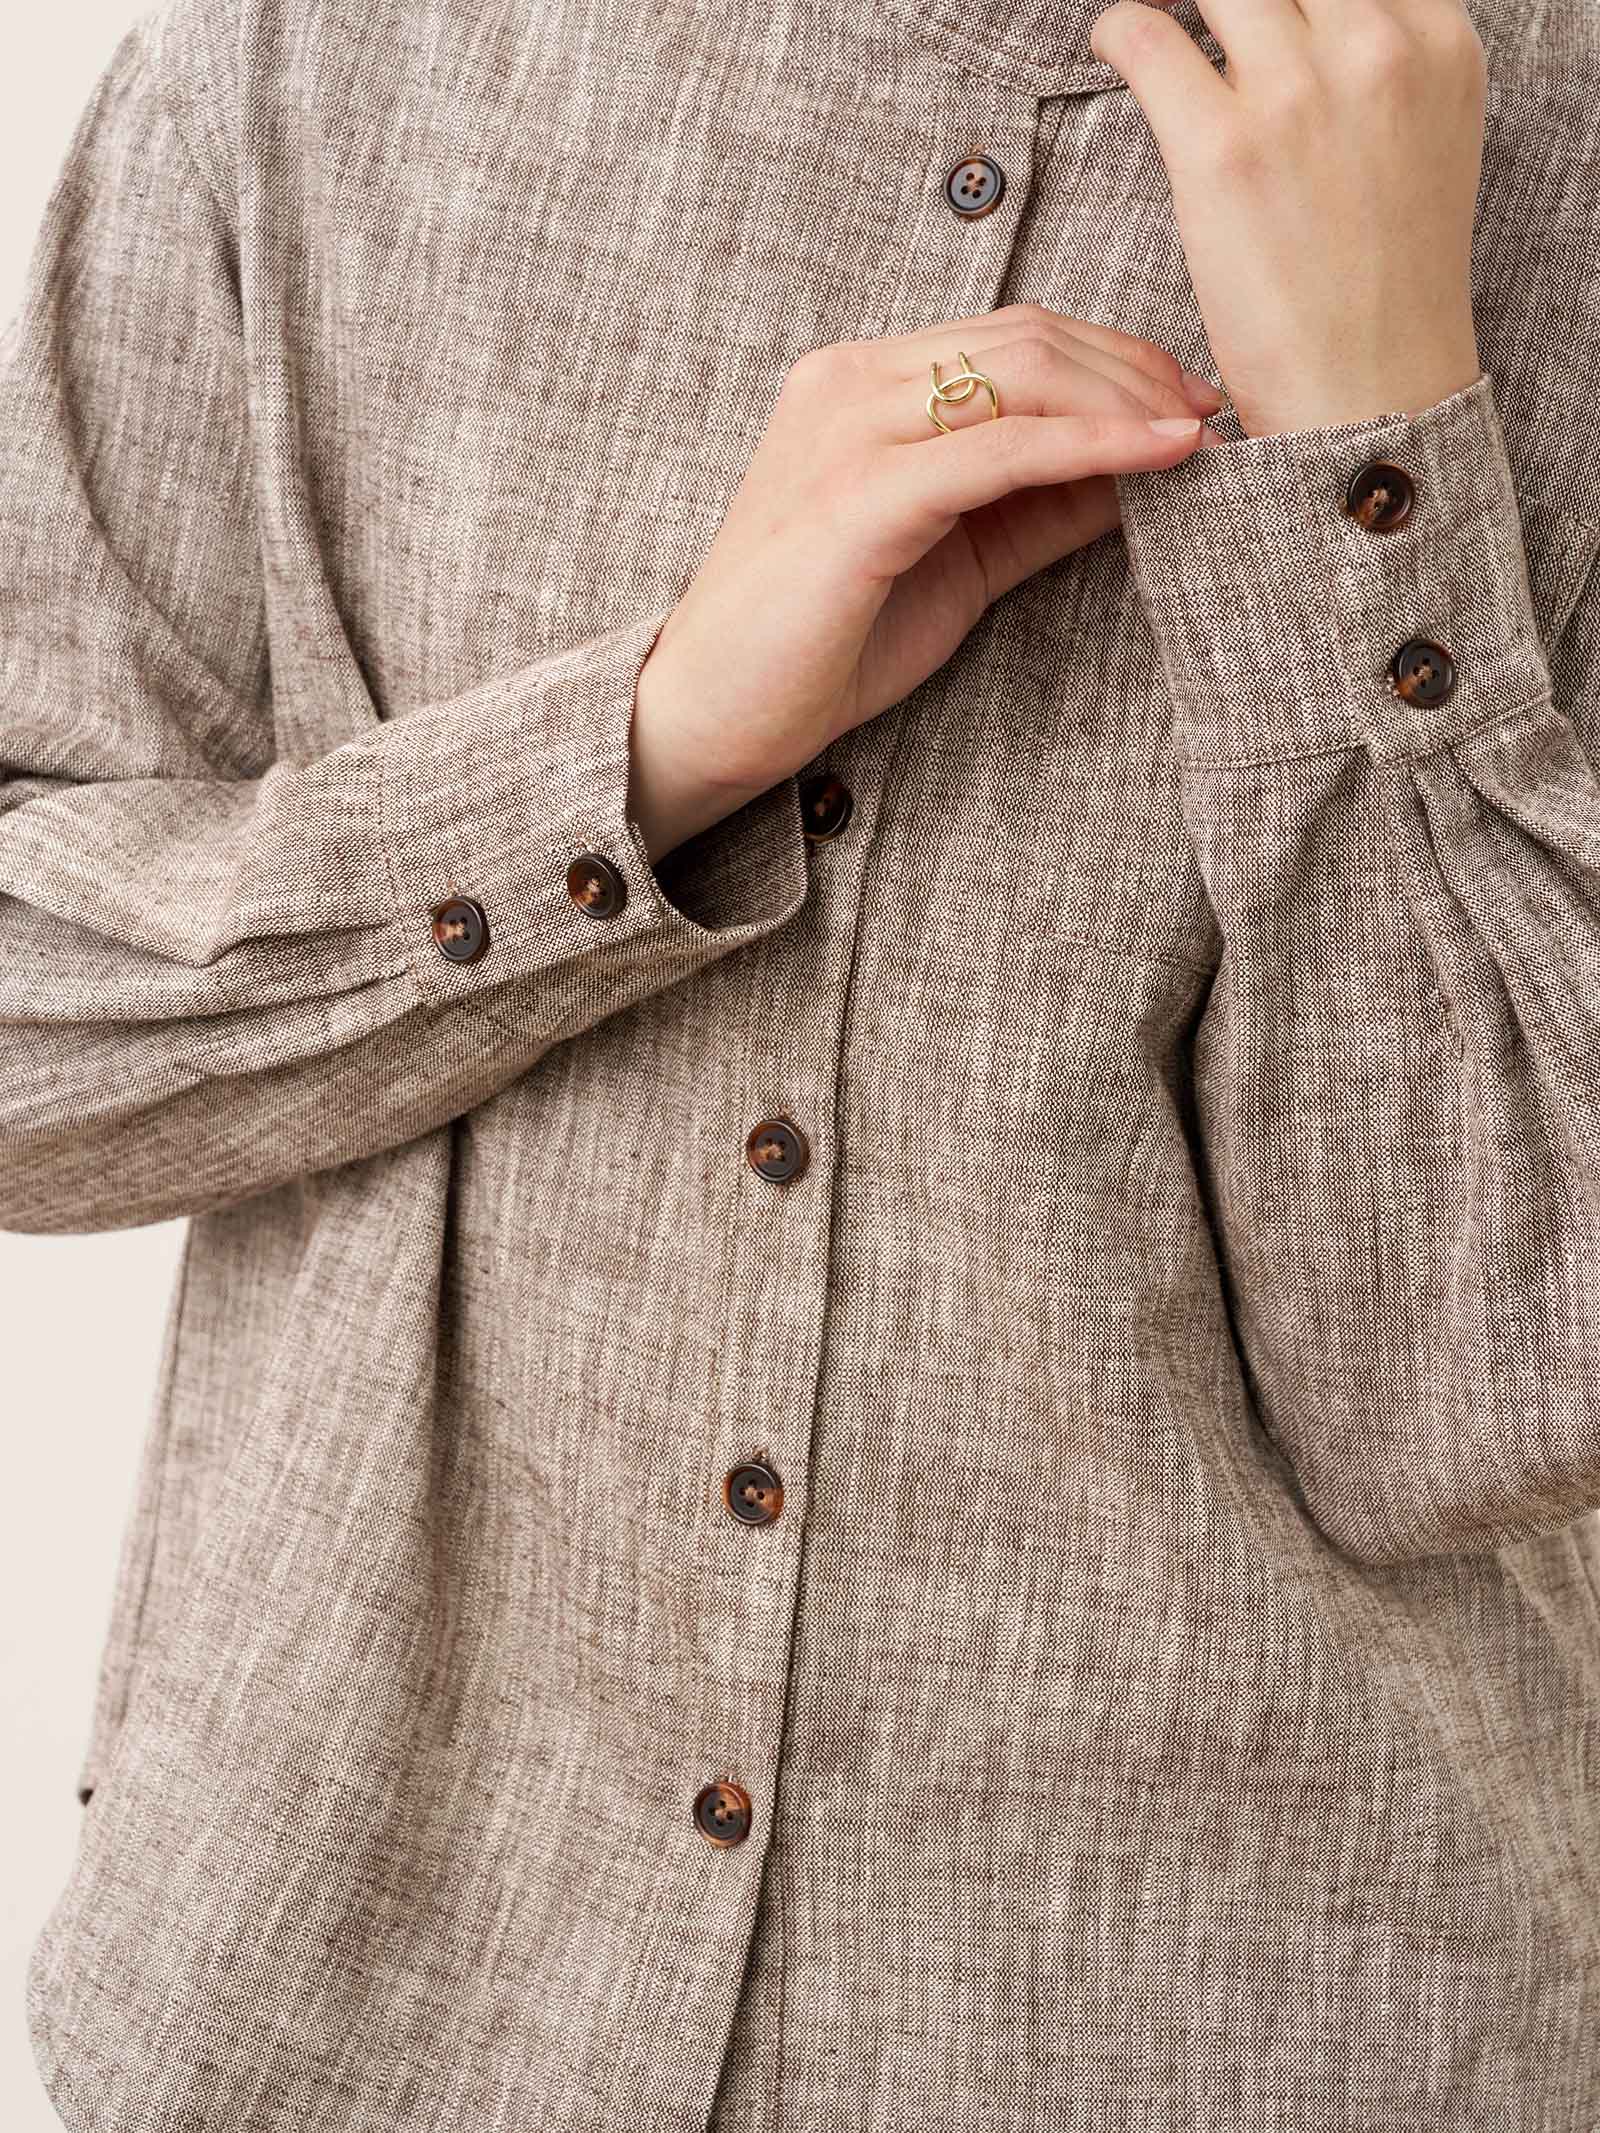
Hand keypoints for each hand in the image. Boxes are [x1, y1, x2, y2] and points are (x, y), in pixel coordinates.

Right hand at [628, 306, 1218, 860]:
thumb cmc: (822, 647)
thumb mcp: (956, 562)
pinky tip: (1161, 461)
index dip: (1113, 360)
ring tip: (1199, 437)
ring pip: (1020, 375)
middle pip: (1026, 339)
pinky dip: (1095, 447)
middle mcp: (848, 384)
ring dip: (1127, 401)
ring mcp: (847, 430)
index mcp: (858, 386)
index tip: (1188, 404)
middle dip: (1136, 371)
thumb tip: (1141, 472)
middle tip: (1214, 414)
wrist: (712, 716)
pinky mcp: (859, 495)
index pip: (1008, 338)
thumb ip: (1036, 507)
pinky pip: (1002, 450)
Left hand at [1090, 0, 1487, 438]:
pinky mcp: (1220, 146)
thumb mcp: (1427, 144)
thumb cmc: (1389, 292)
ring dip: (1182, 5)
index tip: (1266, 13)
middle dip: (1239, 0)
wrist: (1371, 397)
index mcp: (1435, 43)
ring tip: (1160, 34)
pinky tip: (1116, 49)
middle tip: (1210, 24)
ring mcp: (1296, 92)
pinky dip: (1119, 30)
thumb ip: (1385, 69)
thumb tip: (1309, 28)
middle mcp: (1374, 48)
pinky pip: (1143, 32)